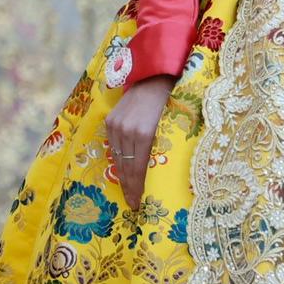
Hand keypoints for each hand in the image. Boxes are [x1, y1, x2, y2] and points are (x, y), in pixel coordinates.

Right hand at [104, 74, 175, 210]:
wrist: (155, 79)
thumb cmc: (172, 104)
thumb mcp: (173, 129)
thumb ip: (164, 150)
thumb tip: (166, 176)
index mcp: (145, 134)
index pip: (138, 169)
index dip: (137, 189)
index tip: (138, 204)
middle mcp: (127, 130)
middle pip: (126, 166)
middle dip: (129, 187)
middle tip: (133, 204)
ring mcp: (117, 124)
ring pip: (117, 157)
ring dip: (122, 175)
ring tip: (127, 190)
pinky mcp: (111, 120)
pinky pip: (113, 146)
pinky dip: (118, 159)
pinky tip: (122, 170)